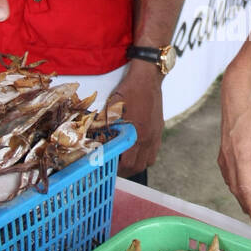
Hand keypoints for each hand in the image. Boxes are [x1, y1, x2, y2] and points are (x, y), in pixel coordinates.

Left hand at [109, 60, 163, 175]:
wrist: (147, 78)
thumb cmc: (128, 91)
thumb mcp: (111, 109)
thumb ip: (103, 126)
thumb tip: (92, 138)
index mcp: (136, 134)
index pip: (127, 163)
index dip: (117, 170)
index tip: (108, 168)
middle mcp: (148, 138)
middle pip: (139, 166)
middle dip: (126, 171)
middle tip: (115, 168)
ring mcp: (156, 135)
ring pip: (149, 161)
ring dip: (137, 164)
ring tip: (127, 161)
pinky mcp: (159, 130)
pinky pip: (154, 150)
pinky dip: (146, 154)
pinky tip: (137, 148)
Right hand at [217, 64, 250, 225]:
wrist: (235, 88)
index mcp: (241, 152)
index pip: (246, 186)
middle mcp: (229, 155)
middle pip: (237, 187)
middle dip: (246, 204)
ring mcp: (224, 151)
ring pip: (230, 181)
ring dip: (239, 195)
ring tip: (249, 206)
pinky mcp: (223, 147)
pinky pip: (227, 172)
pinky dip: (233, 183)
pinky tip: (238, 185)